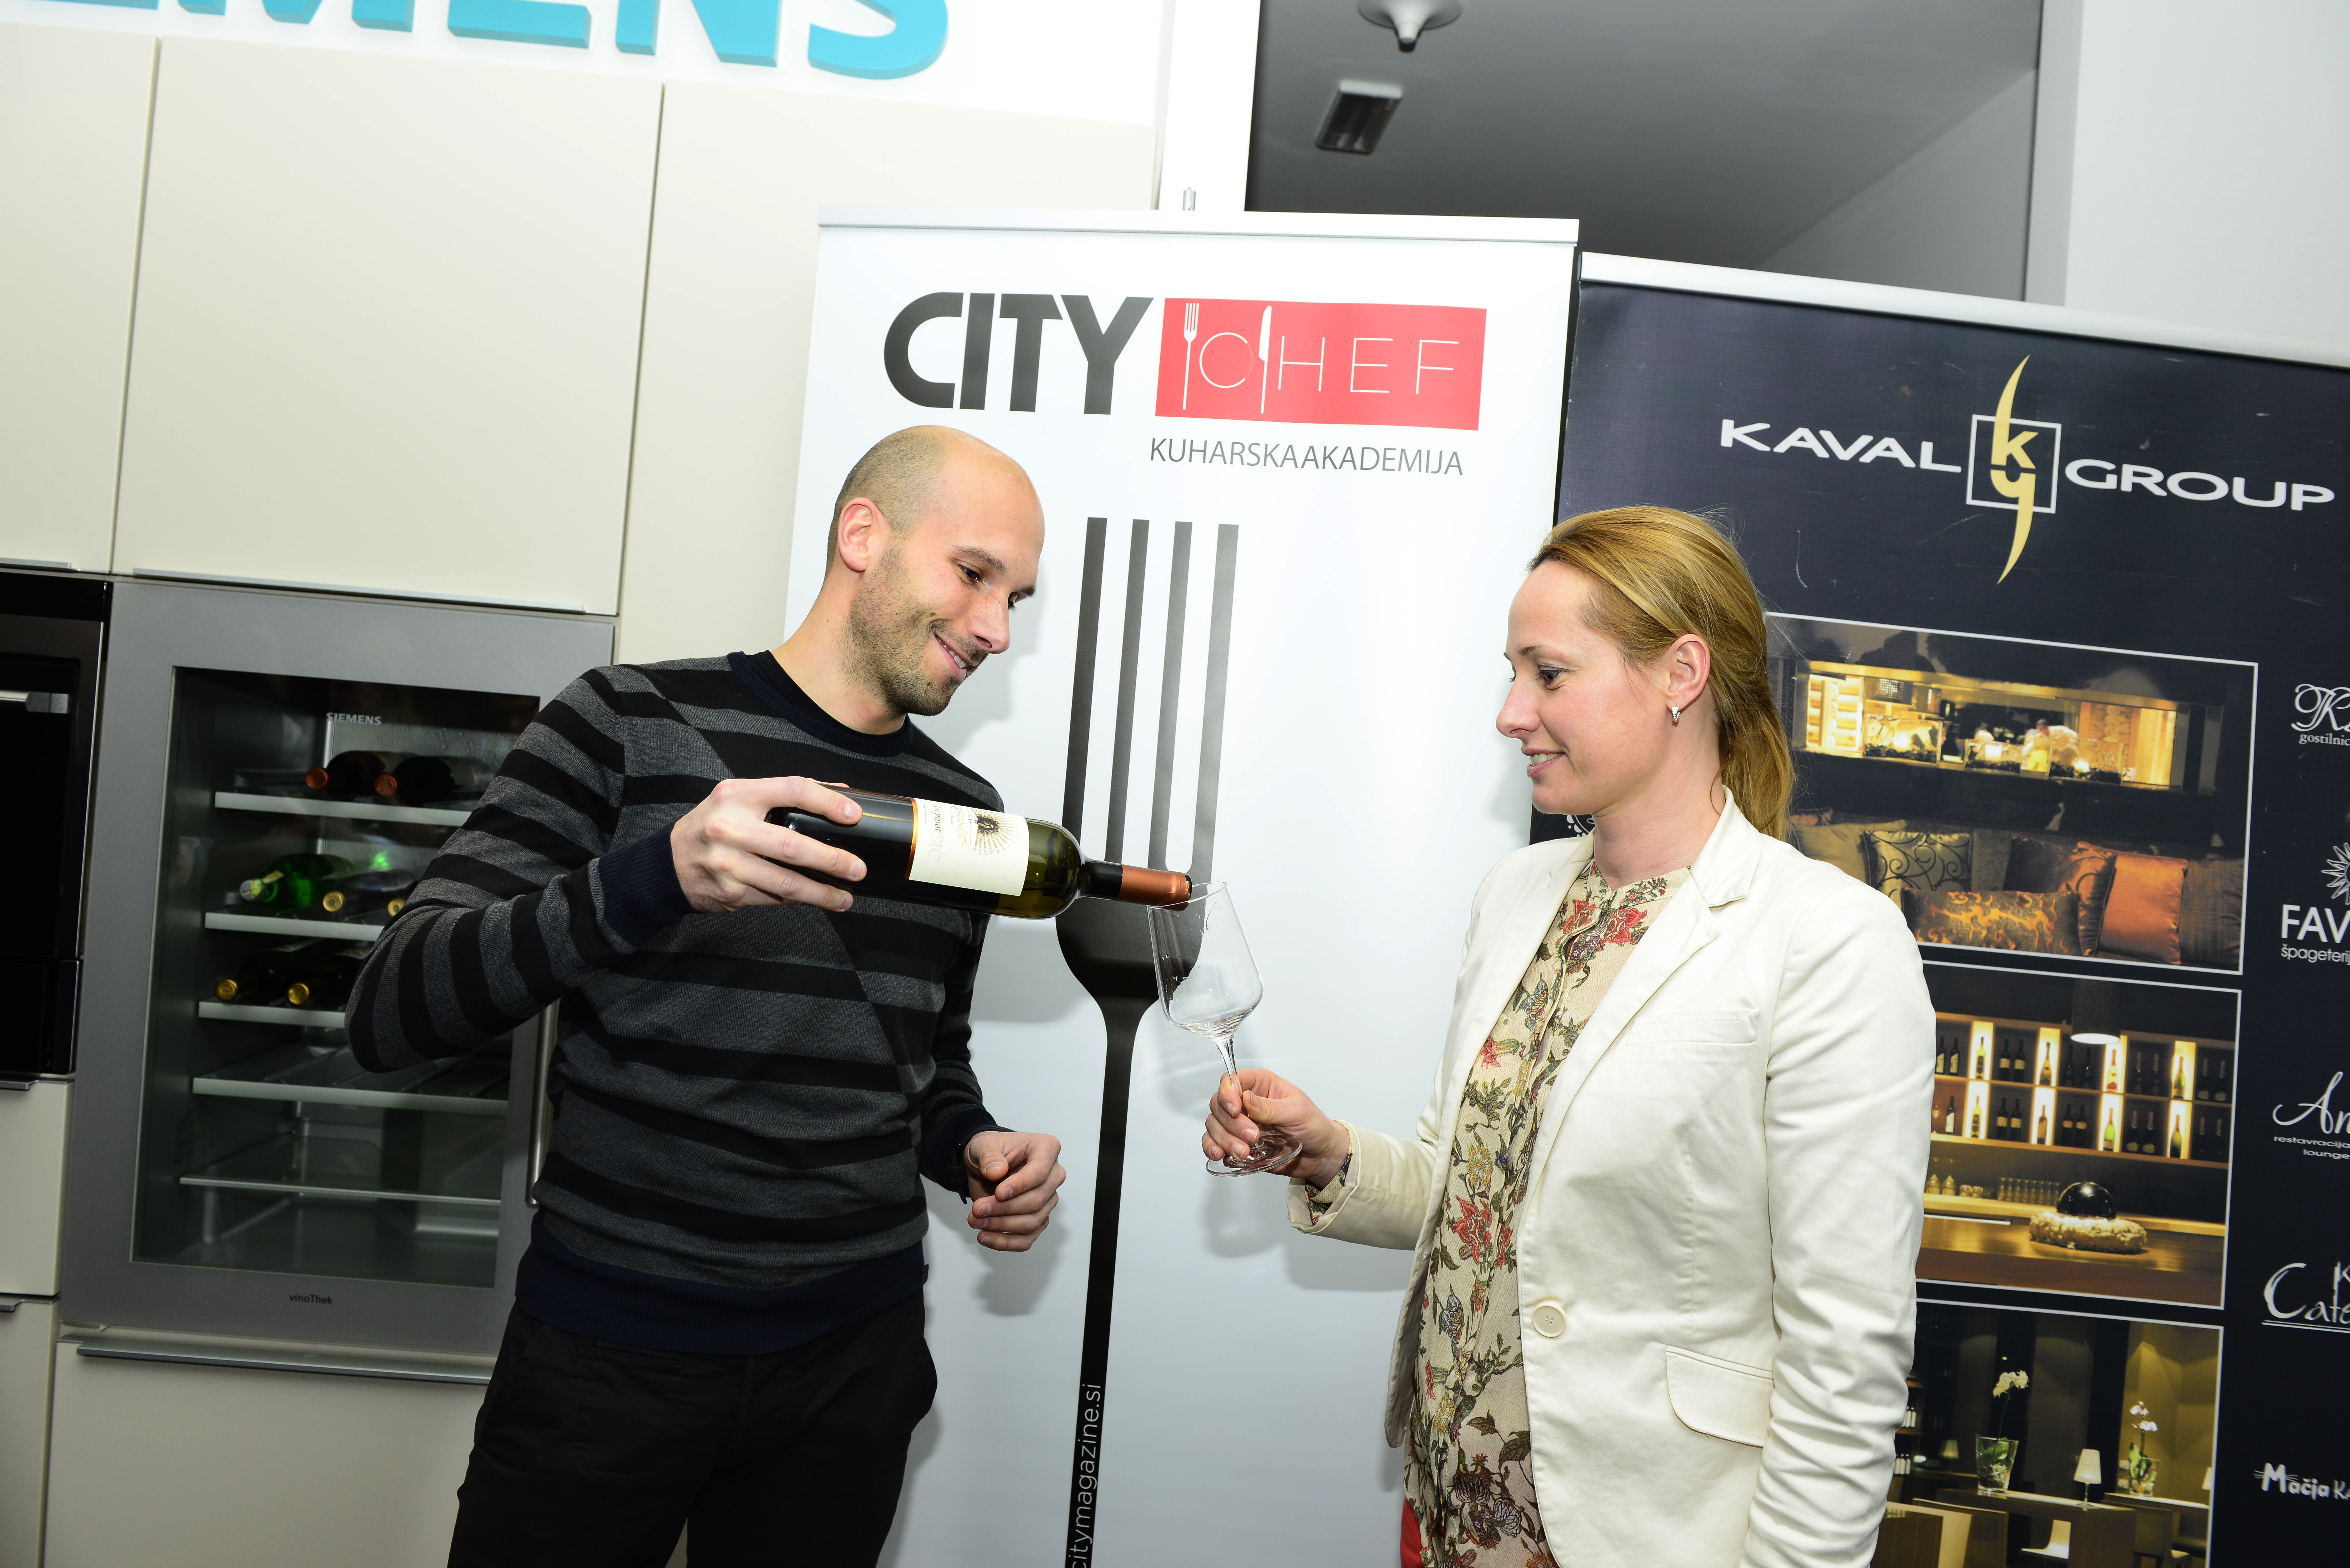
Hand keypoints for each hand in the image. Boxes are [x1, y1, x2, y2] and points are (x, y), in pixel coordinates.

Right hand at [670, 777, 864, 913]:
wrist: (669, 863)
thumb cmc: (714, 825)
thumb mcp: (740, 798)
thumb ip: (784, 795)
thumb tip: (842, 795)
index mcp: (737, 795)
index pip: (792, 790)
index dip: (827, 801)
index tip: (854, 815)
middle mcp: (730, 828)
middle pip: (793, 845)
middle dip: (832, 860)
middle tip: (858, 868)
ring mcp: (728, 864)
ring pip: (786, 883)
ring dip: (821, 892)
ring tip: (845, 897)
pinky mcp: (729, 892)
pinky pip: (773, 898)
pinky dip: (798, 900)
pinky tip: (814, 899)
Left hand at [964, 1129, 1065, 1251]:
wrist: (984, 1167)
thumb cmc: (990, 1151)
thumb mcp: (982, 1144)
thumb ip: (989, 1154)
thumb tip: (997, 1172)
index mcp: (1046, 1149)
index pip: (1040, 1171)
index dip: (1021, 1185)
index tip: (998, 1193)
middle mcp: (1053, 1175)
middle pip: (1036, 1200)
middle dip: (1004, 1209)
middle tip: (977, 1209)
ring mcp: (1047, 1200)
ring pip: (1032, 1222)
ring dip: (1001, 1226)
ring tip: (975, 1221)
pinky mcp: (1038, 1219)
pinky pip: (1027, 1239)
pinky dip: (1005, 1242)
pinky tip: (984, 1237)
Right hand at [1204, 1069, 1347, 1185]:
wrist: (1319, 1155)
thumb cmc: (1313, 1126)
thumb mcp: (1297, 1111)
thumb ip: (1270, 1107)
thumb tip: (1246, 1098)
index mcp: (1261, 1085)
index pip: (1232, 1080)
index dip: (1228, 1093)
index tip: (1236, 1110)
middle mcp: (1246, 1101)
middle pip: (1219, 1104)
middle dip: (1231, 1123)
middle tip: (1253, 1137)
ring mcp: (1240, 1123)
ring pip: (1214, 1124)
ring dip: (1224, 1139)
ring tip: (1244, 1152)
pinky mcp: (1237, 1142)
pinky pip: (1214, 1142)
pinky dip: (1213, 1148)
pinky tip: (1221, 1154)